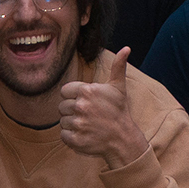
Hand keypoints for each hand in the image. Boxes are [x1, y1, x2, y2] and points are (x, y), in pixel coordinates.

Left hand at [57, 47, 147, 168]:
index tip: (85, 102)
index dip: (73, 97)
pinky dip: (71, 136)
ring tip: (87, 125)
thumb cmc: (119, 111)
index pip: (65, 91)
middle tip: (87, 115)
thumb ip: (118, 66)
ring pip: (63, 121)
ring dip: (72, 124)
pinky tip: (84, 134)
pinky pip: (63, 135)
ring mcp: (78, 124)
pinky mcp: (75, 139)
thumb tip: (126, 48)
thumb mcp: (118, 87)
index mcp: (87, 91)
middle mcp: (80, 106)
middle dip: (72, 111)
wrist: (123, 138)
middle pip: (62, 107)